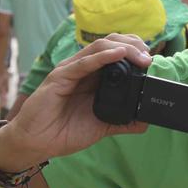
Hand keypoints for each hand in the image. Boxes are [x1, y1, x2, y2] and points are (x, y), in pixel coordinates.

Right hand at [0, 35, 151, 170]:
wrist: (36, 144)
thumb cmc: (63, 132)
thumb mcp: (101, 126)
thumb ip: (122, 121)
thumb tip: (145, 122)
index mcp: (93, 77)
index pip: (116, 52)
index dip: (135, 51)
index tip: (151, 60)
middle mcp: (83, 68)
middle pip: (110, 44)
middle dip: (133, 46)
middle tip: (149, 58)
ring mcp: (71, 71)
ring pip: (99, 47)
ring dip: (123, 48)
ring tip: (141, 55)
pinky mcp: (60, 78)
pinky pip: (84, 63)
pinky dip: (103, 57)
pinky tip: (118, 54)